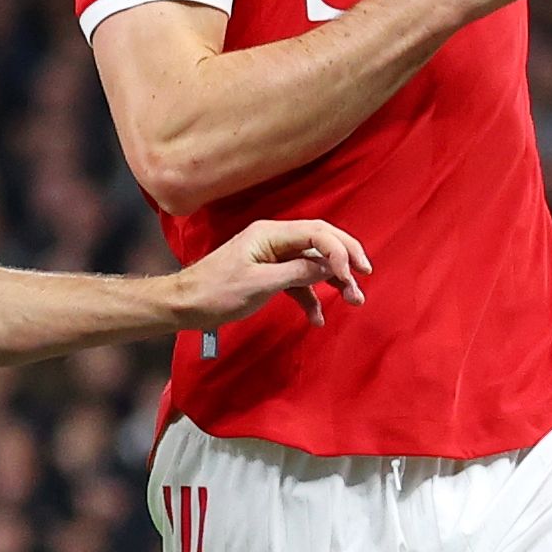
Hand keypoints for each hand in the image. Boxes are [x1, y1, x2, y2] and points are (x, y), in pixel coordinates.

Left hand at [165, 215, 373, 332]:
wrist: (186, 305)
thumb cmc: (217, 292)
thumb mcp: (260, 283)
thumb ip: (297, 272)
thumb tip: (328, 266)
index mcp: (270, 234)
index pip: (317, 233)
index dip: (339, 251)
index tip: (349, 276)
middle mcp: (274, 239)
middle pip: (321, 242)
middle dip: (344, 259)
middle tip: (365, 276)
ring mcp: (272, 256)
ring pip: (312, 263)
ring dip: (332, 281)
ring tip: (352, 301)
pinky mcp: (268, 274)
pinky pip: (298, 280)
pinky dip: (310, 297)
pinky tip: (317, 318)